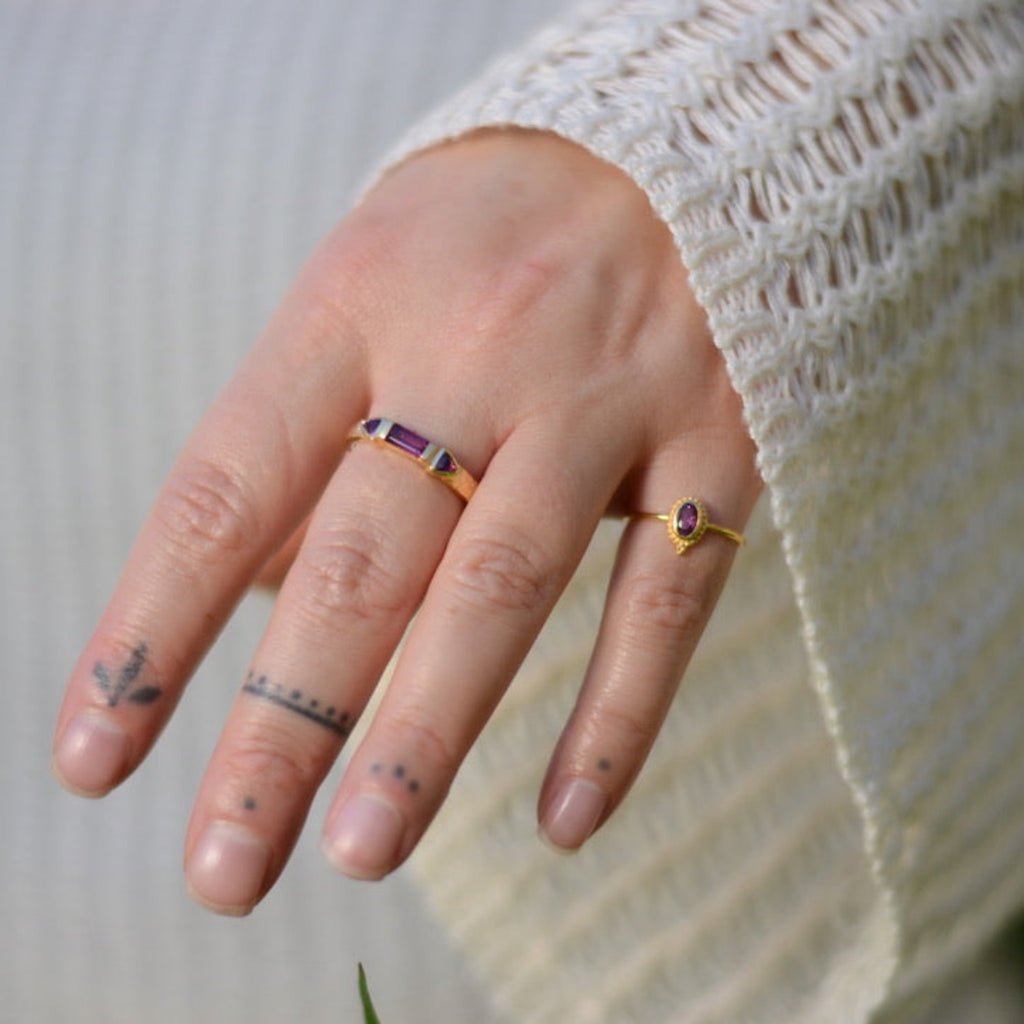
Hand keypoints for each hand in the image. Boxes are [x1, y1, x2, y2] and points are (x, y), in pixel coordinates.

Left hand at [52, 129, 760, 914]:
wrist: (687, 142)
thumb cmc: (498, 230)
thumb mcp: (374, 278)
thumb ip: (310, 433)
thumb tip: (236, 599)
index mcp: (360, 302)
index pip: (225, 488)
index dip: (151, 633)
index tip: (98, 763)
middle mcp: (475, 352)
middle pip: (357, 565)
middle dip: (281, 728)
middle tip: (225, 870)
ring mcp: (602, 402)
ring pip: (502, 589)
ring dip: (428, 736)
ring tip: (363, 853)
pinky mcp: (714, 442)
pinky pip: (666, 596)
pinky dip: (617, 717)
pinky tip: (566, 821)